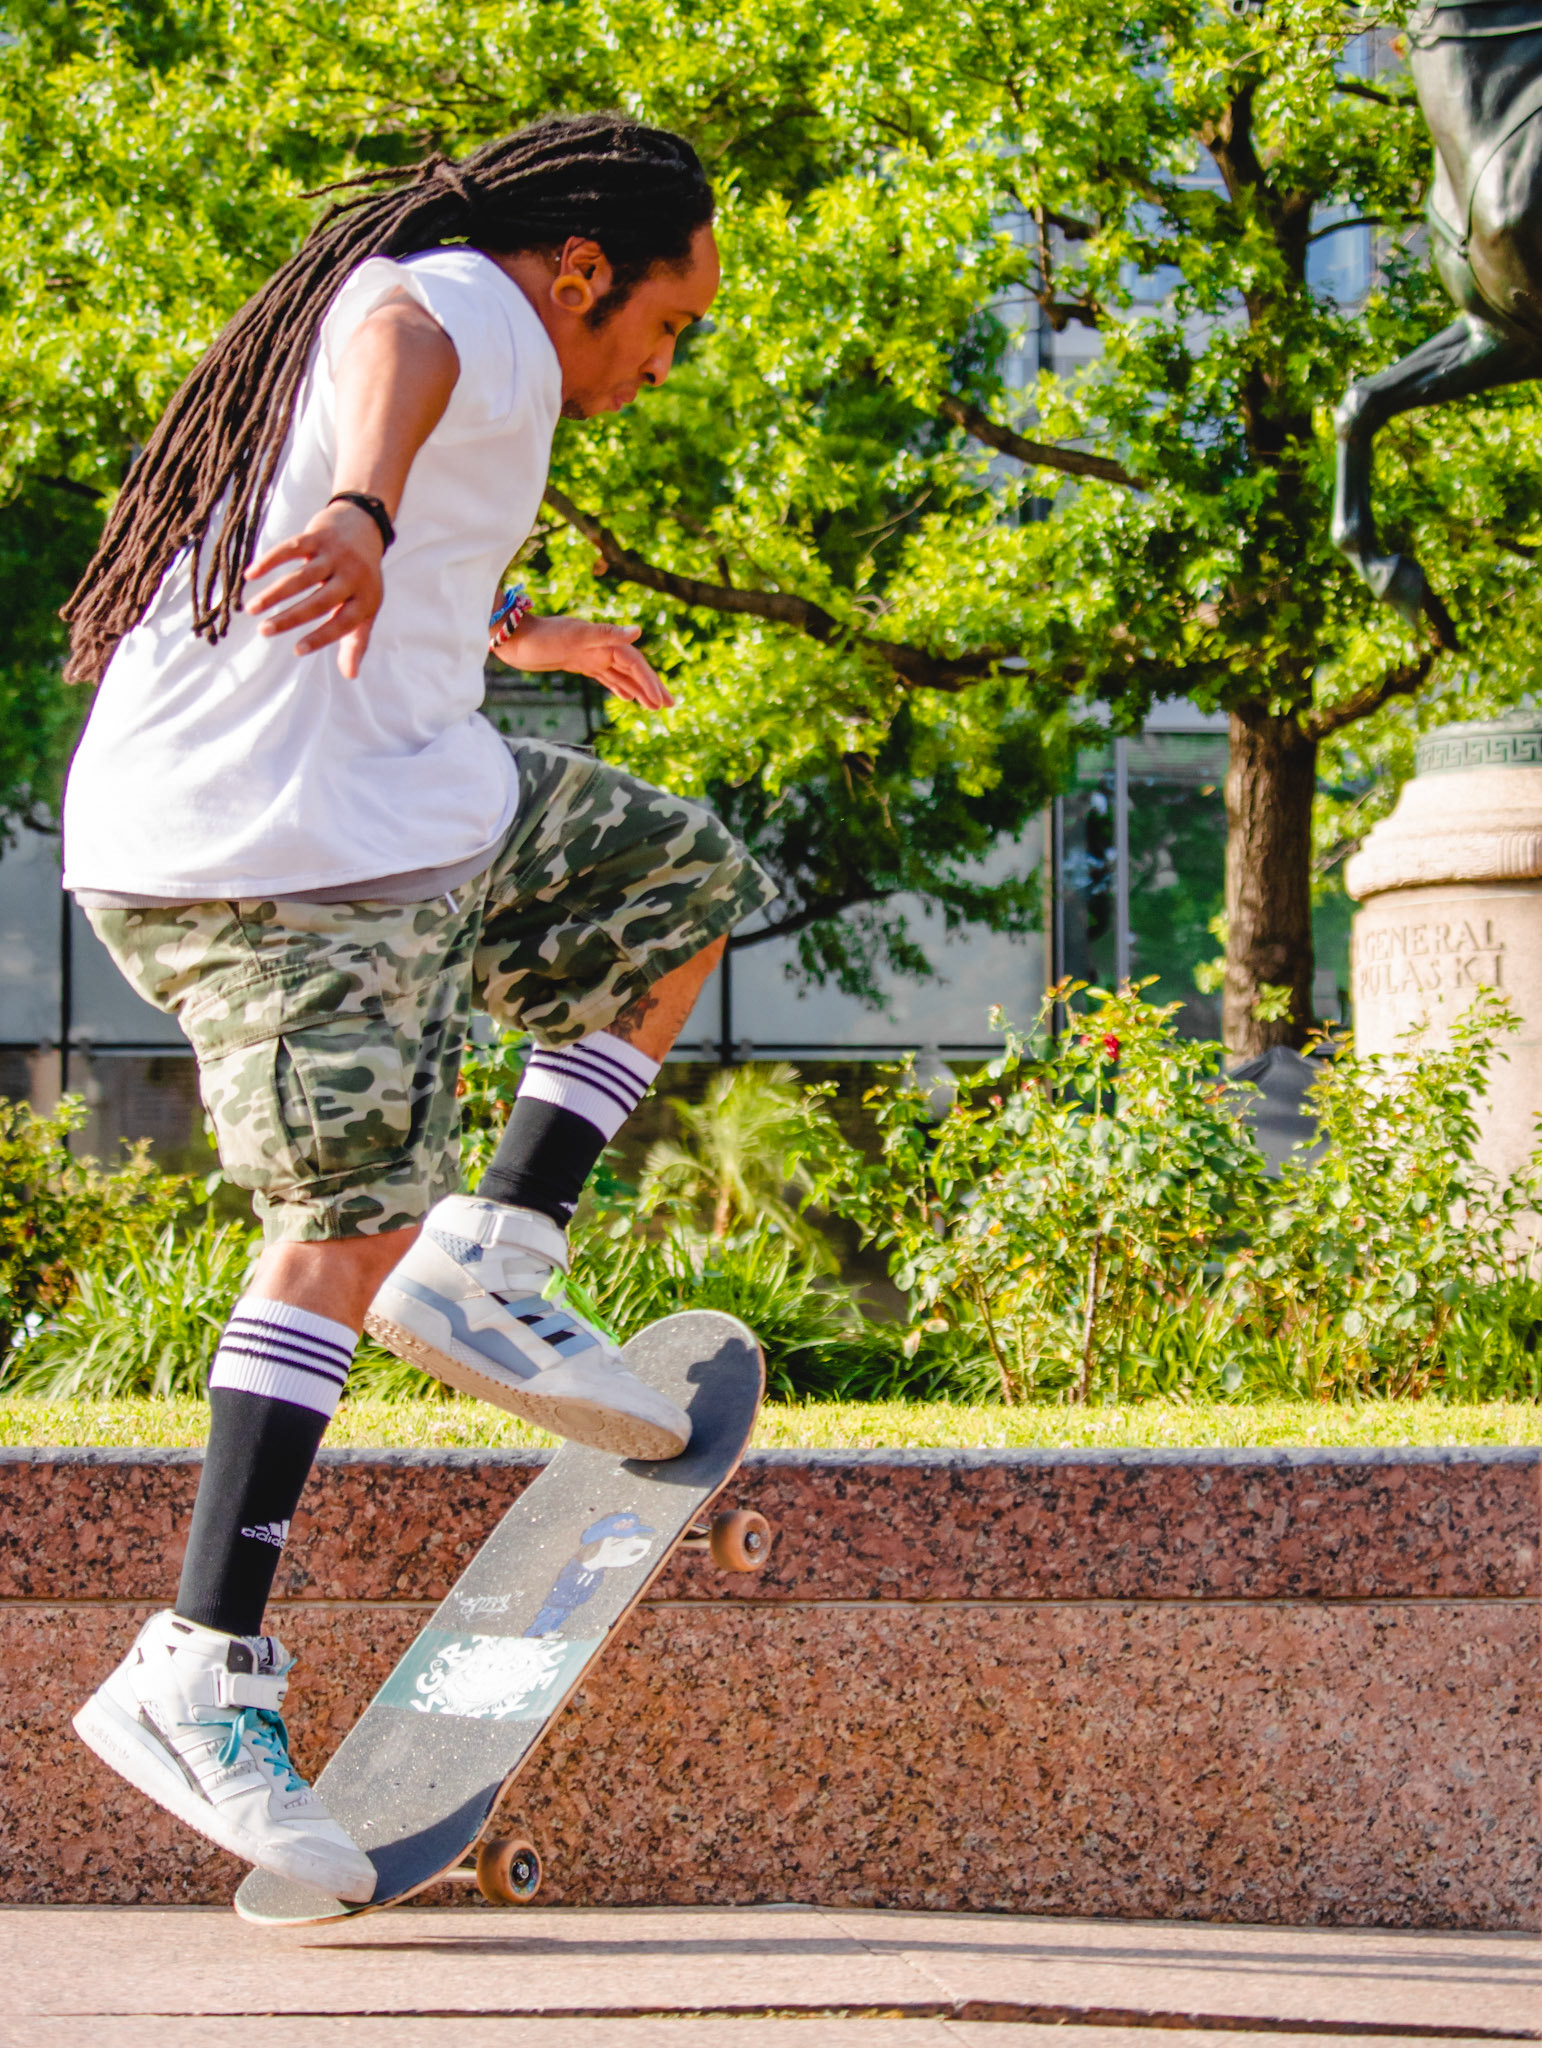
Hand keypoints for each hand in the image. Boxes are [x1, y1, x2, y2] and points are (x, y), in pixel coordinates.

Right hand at [244, 500, 386, 679]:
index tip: (297, 650)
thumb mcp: (366, 608)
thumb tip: (350, 676)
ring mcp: (334, 555)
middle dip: (290, 618)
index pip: (343, 624)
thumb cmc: (361, 577)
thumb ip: (356, 641)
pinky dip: (269, 561)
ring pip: (301, 577)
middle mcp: (352, 576)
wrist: (363, 527)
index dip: (321, 638)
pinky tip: (250, 575)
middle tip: (264, 631)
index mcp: (365, 598)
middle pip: (319, 602)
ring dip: (274, 593)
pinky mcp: (317, 536)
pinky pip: (290, 548)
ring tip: (251, 608)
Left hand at [496, 614, 673, 707]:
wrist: (514, 638)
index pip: (634, 663)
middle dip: (651, 687)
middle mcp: (601, 647)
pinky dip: (619, 686)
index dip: (649, 682)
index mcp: (605, 641)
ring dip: (638, 689)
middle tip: (669, 706)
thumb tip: (638, 631)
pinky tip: (627, 697)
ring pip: (622, 675)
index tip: (661, 702)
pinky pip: (606, 677)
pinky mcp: (580, 663)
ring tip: (653, 706)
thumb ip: (607, 633)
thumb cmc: (542, 636)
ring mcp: (591, 655)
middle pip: (633, 669)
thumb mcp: (575, 636)